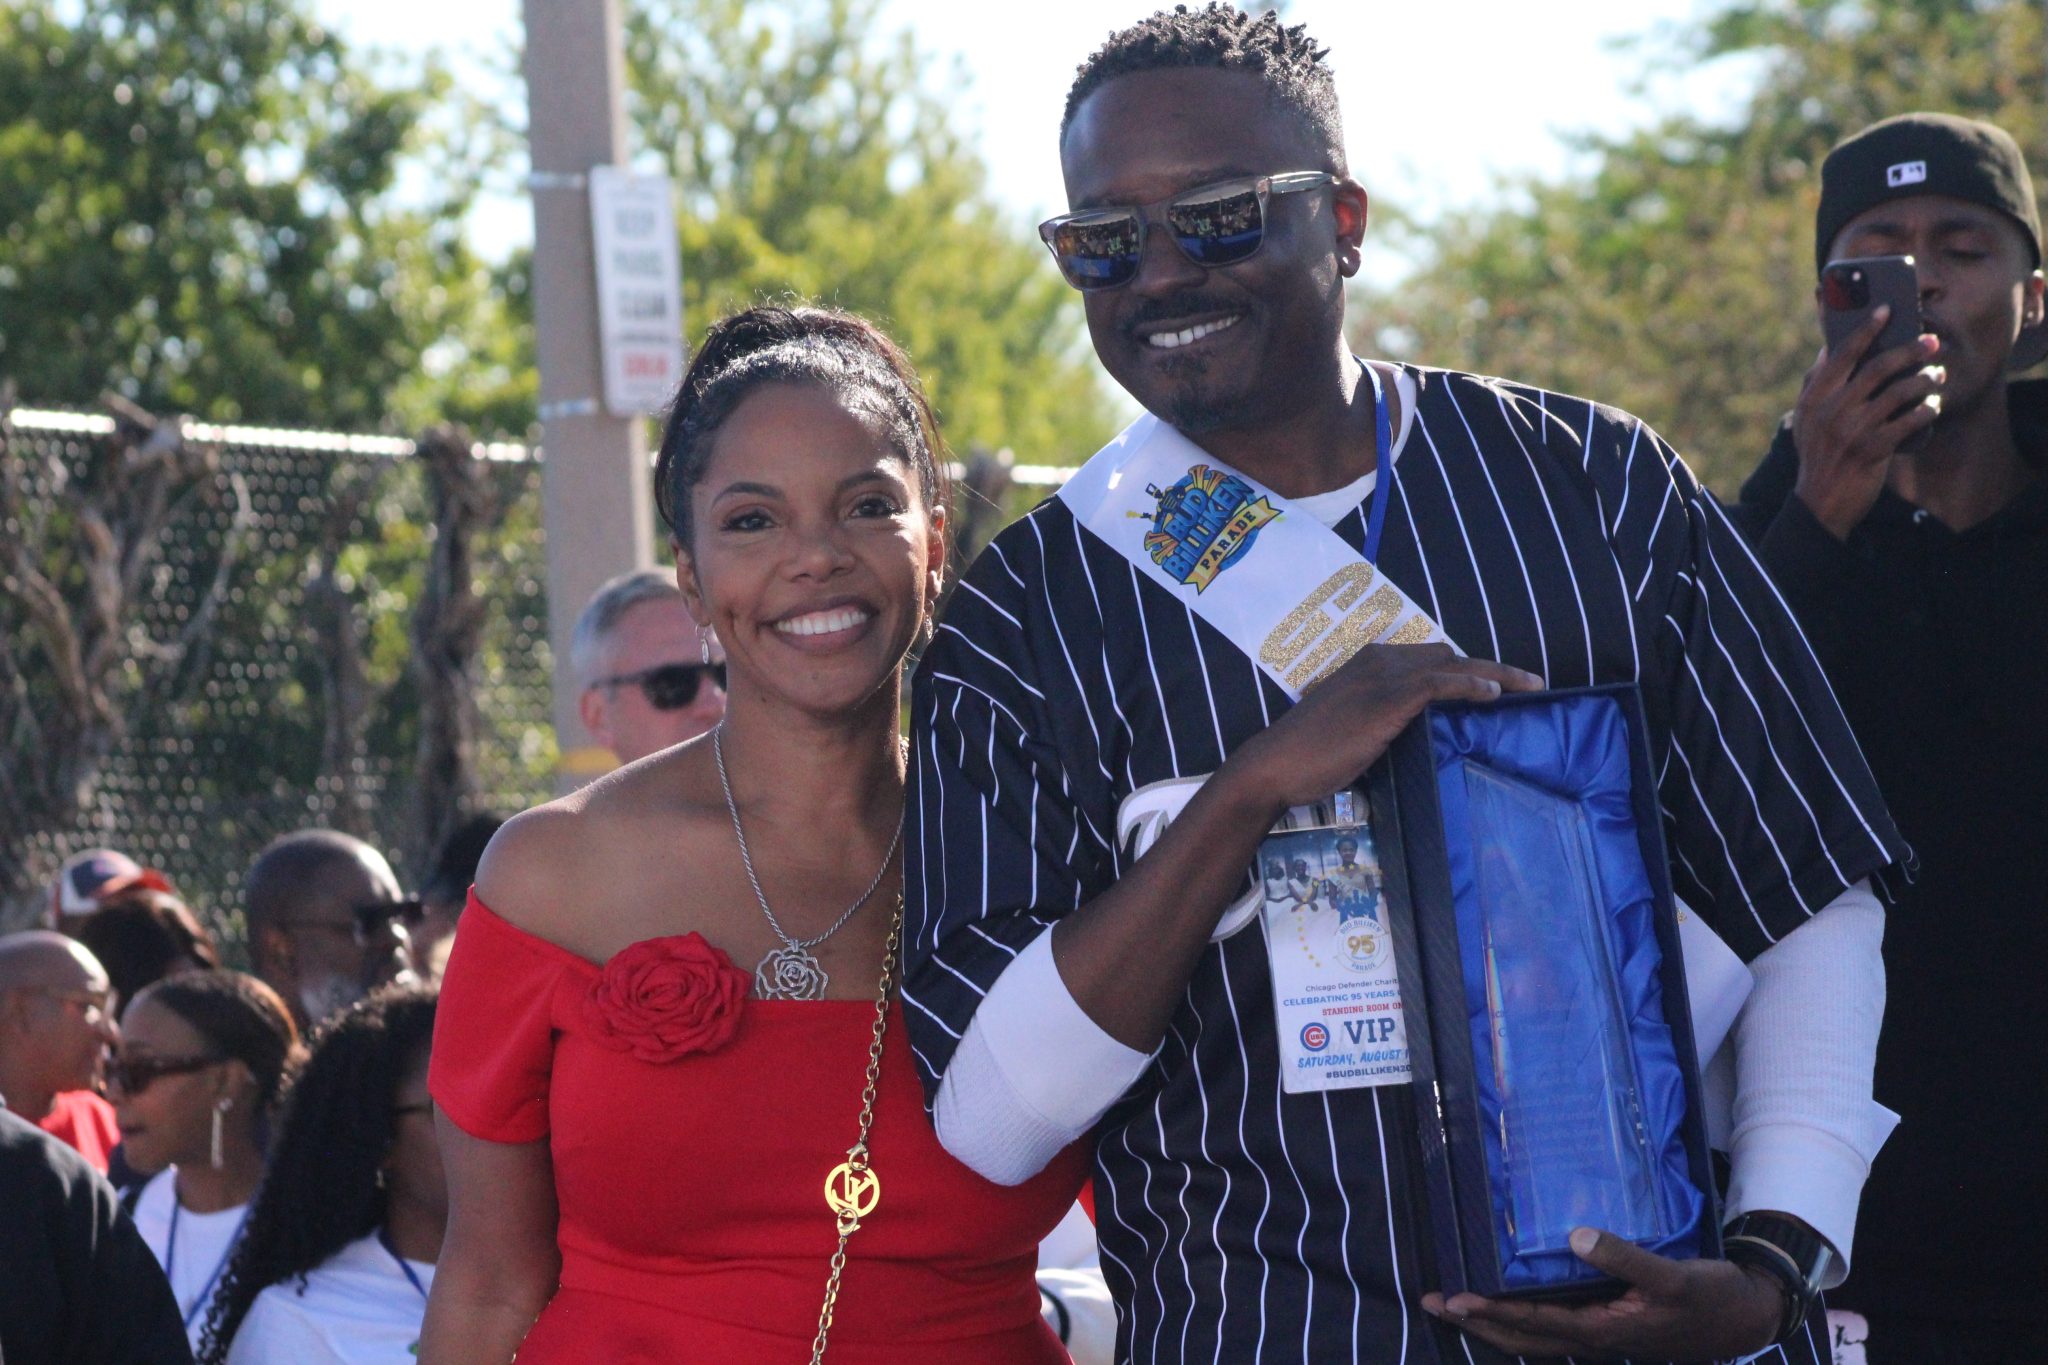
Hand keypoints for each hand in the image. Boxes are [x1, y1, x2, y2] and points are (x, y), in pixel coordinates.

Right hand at [1230, 643, 1542, 811]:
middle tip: (1527, 686)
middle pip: (1448, 655)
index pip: (1431, 658)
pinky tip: (1496, 696)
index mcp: (1369, 663)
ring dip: (1496, 675)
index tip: (1500, 685)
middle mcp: (1378, 660)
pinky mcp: (1388, 699)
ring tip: (1531, 687)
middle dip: (1492, 668)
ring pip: (1453, 664)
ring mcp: (1383, 677)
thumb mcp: (1352, 729)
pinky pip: (1441, 683)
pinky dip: (1471, 686)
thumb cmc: (1308, 756)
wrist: (1276, 765)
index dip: (1468, 669)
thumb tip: (1416, 734)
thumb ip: (1383, 721)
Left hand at [1420, 1227, 1784, 1362]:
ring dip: (1493, 1321)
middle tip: (1430, 1303)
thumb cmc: (1711, 1299)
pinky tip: (1511, 1300)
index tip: (1453, 1298)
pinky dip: (1524, 1317)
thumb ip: (1625, 1257)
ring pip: (1535, 1336)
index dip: (1492, 1311)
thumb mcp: (1672, 1277)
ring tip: (1455, 1305)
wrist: (1747, 1317)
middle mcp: (1595, 1338)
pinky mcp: (1611, 1325)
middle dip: (1476, 1322)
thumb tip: (1576, 1236)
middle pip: (1522, 1337)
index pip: (1534, 1322)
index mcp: (1604, 1331)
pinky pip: (1554, 1327)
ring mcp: (1601, 1335)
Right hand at [1791, 306, 1943, 539]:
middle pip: (1877, 367)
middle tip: (1932, 341)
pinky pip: (1908, 422)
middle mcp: (1831, 410)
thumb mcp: (1807, 420)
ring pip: (1898, 393)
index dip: (1866, 330)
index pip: (1841, 354)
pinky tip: (1933, 406)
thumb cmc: (1818, 457)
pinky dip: (1925, 410)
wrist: (1820, 503)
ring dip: (1923, 381)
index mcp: (1813, 398)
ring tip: (1936, 376)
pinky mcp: (1871, 450)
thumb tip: (1828, 350)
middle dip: (1909, 350)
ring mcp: (1851, 430)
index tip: (1887, 309)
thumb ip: (1815, 385)